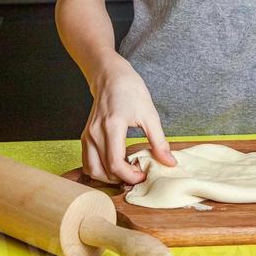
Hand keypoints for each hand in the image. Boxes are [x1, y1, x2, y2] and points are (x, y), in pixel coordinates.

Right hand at [81, 59, 176, 185]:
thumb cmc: (130, 90)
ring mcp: (88, 136)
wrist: (110, 76)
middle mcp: (95, 133)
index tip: (143, 175)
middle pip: (103, 171)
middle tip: (137, 174)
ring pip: (92, 170)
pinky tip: (115, 165)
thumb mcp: (150, 114)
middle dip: (121, 179)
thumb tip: (170, 162)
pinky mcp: (86, 137)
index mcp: (112, 126)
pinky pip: (88, 162)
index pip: (115, 163)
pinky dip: (100, 169)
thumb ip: (159, 141)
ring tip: (126, 172)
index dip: (130, 176)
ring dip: (108, 177)